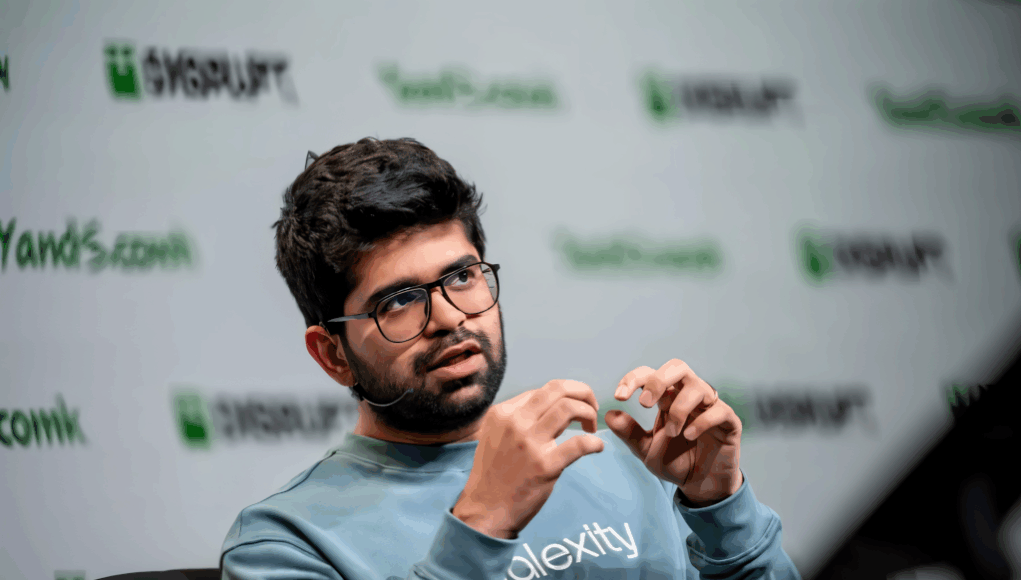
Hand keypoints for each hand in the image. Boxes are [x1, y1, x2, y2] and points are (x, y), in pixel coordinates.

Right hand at [453, 380, 604, 538]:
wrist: (485, 510)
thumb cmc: (494, 474)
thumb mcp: (496, 435)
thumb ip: (519, 419)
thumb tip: (553, 407)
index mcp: (503, 412)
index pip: (543, 390)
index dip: (565, 395)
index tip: (575, 409)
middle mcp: (515, 422)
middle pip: (558, 388)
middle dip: (583, 392)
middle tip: (592, 408)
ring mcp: (529, 443)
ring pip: (569, 407)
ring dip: (589, 413)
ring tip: (591, 427)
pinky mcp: (544, 466)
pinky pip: (578, 444)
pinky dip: (594, 443)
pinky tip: (597, 447)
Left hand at [604, 360, 742, 506]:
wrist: (701, 486)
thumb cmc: (675, 463)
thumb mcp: (646, 450)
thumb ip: (629, 433)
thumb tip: (609, 414)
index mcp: (667, 397)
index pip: (650, 374)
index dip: (633, 379)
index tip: (620, 396)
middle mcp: (689, 396)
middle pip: (677, 366)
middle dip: (658, 380)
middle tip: (644, 404)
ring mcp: (710, 406)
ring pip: (697, 386)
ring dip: (679, 408)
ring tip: (671, 432)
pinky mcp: (728, 421)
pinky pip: (718, 410)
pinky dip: (701, 421)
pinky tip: (689, 436)